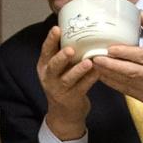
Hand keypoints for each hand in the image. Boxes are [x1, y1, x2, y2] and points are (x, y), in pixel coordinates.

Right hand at [38, 25, 99, 139]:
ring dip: (78, 70)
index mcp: (44, 66)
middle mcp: (49, 77)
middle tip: (69, 49)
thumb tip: (81, 30)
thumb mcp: (59, 68)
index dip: (50, 40)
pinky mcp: (71, 99)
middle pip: (53, 66)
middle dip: (61, 57)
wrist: (65, 113)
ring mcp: (59, 89)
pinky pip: (82, 87)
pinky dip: (90, 79)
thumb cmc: (64, 83)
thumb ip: (65, 54)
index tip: (57, 28)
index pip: (45, 51)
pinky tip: (98, 72)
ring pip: (68, 79)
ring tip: (88, 62)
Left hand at [91, 12, 142, 111]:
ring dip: (108, 74)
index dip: (124, 53)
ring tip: (93, 66)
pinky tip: (103, 76)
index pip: (142, 56)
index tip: (109, 48)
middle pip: (130, 71)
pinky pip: (127, 91)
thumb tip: (140, 14)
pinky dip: (113, 84)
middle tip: (94, 57)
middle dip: (110, 65)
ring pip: (125, 83)